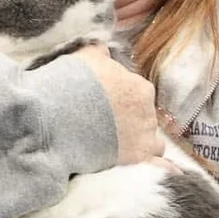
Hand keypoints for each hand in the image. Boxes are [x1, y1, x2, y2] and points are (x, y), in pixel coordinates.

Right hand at [72, 44, 163, 166]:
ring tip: (116, 144)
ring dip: (138, 140)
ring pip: (151, 139)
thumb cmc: (70, 84)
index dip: (120, 98)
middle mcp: (148, 112)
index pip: (137, 92)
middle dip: (128, 119)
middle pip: (144, 116)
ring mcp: (144, 137)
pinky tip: (162, 168)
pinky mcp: (137, 160)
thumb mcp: (84, 57)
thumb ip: (99, 53)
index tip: (104, 103)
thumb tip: (103, 49)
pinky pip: (160, 164)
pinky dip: (162, 166)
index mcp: (139, 87)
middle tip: (104, 123)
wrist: (57, 117)